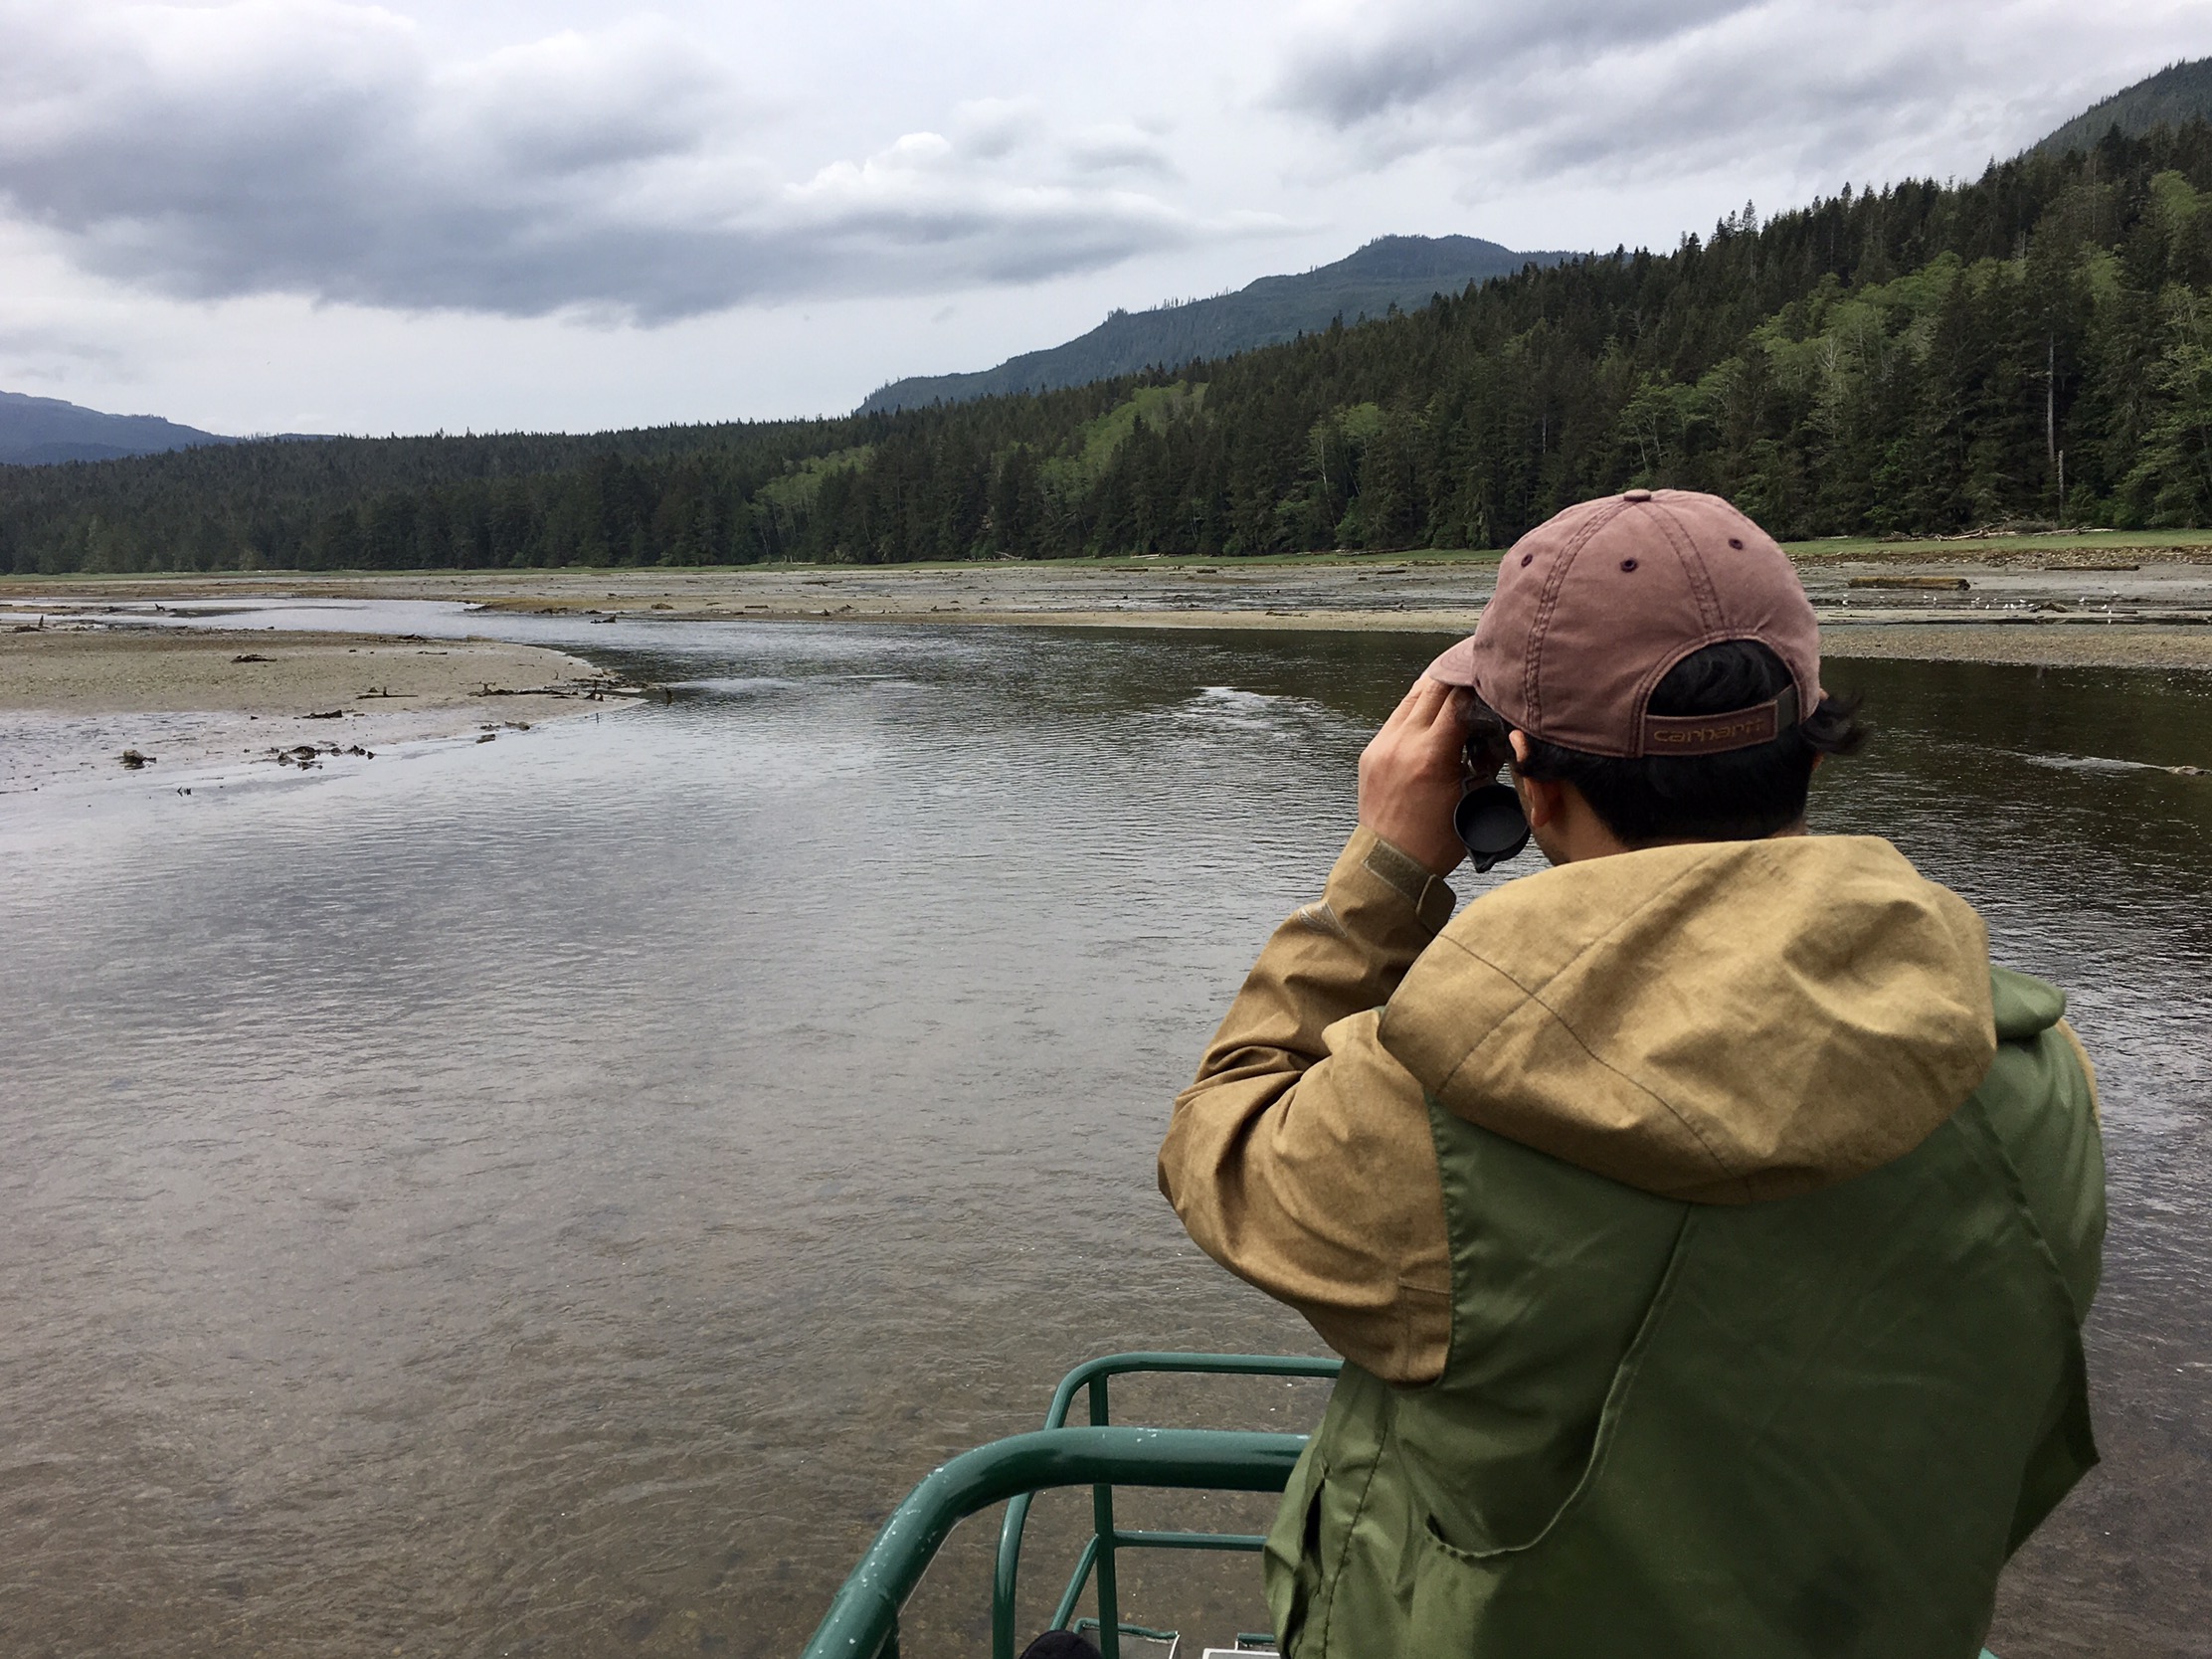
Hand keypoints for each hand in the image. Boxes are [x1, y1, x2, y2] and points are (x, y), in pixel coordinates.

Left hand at [1358, 676, 1473, 875]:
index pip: (1458, 699)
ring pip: (1412, 696)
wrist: (1390, 864)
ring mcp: (1382, 745)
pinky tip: (1434, 710)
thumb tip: (1494, 728)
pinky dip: (1418, 707)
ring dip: (1436, 687)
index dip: (1478, 682)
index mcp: (1430, 755)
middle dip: (1458, 676)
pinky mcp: (1371, 752)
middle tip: (1478, 668)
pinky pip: (1397, 716)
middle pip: (1433, 687)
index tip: (1493, 674)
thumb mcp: (1473, 798)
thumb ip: (1484, 758)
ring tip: (1458, 681)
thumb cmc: (1437, 840)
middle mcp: (1401, 743)